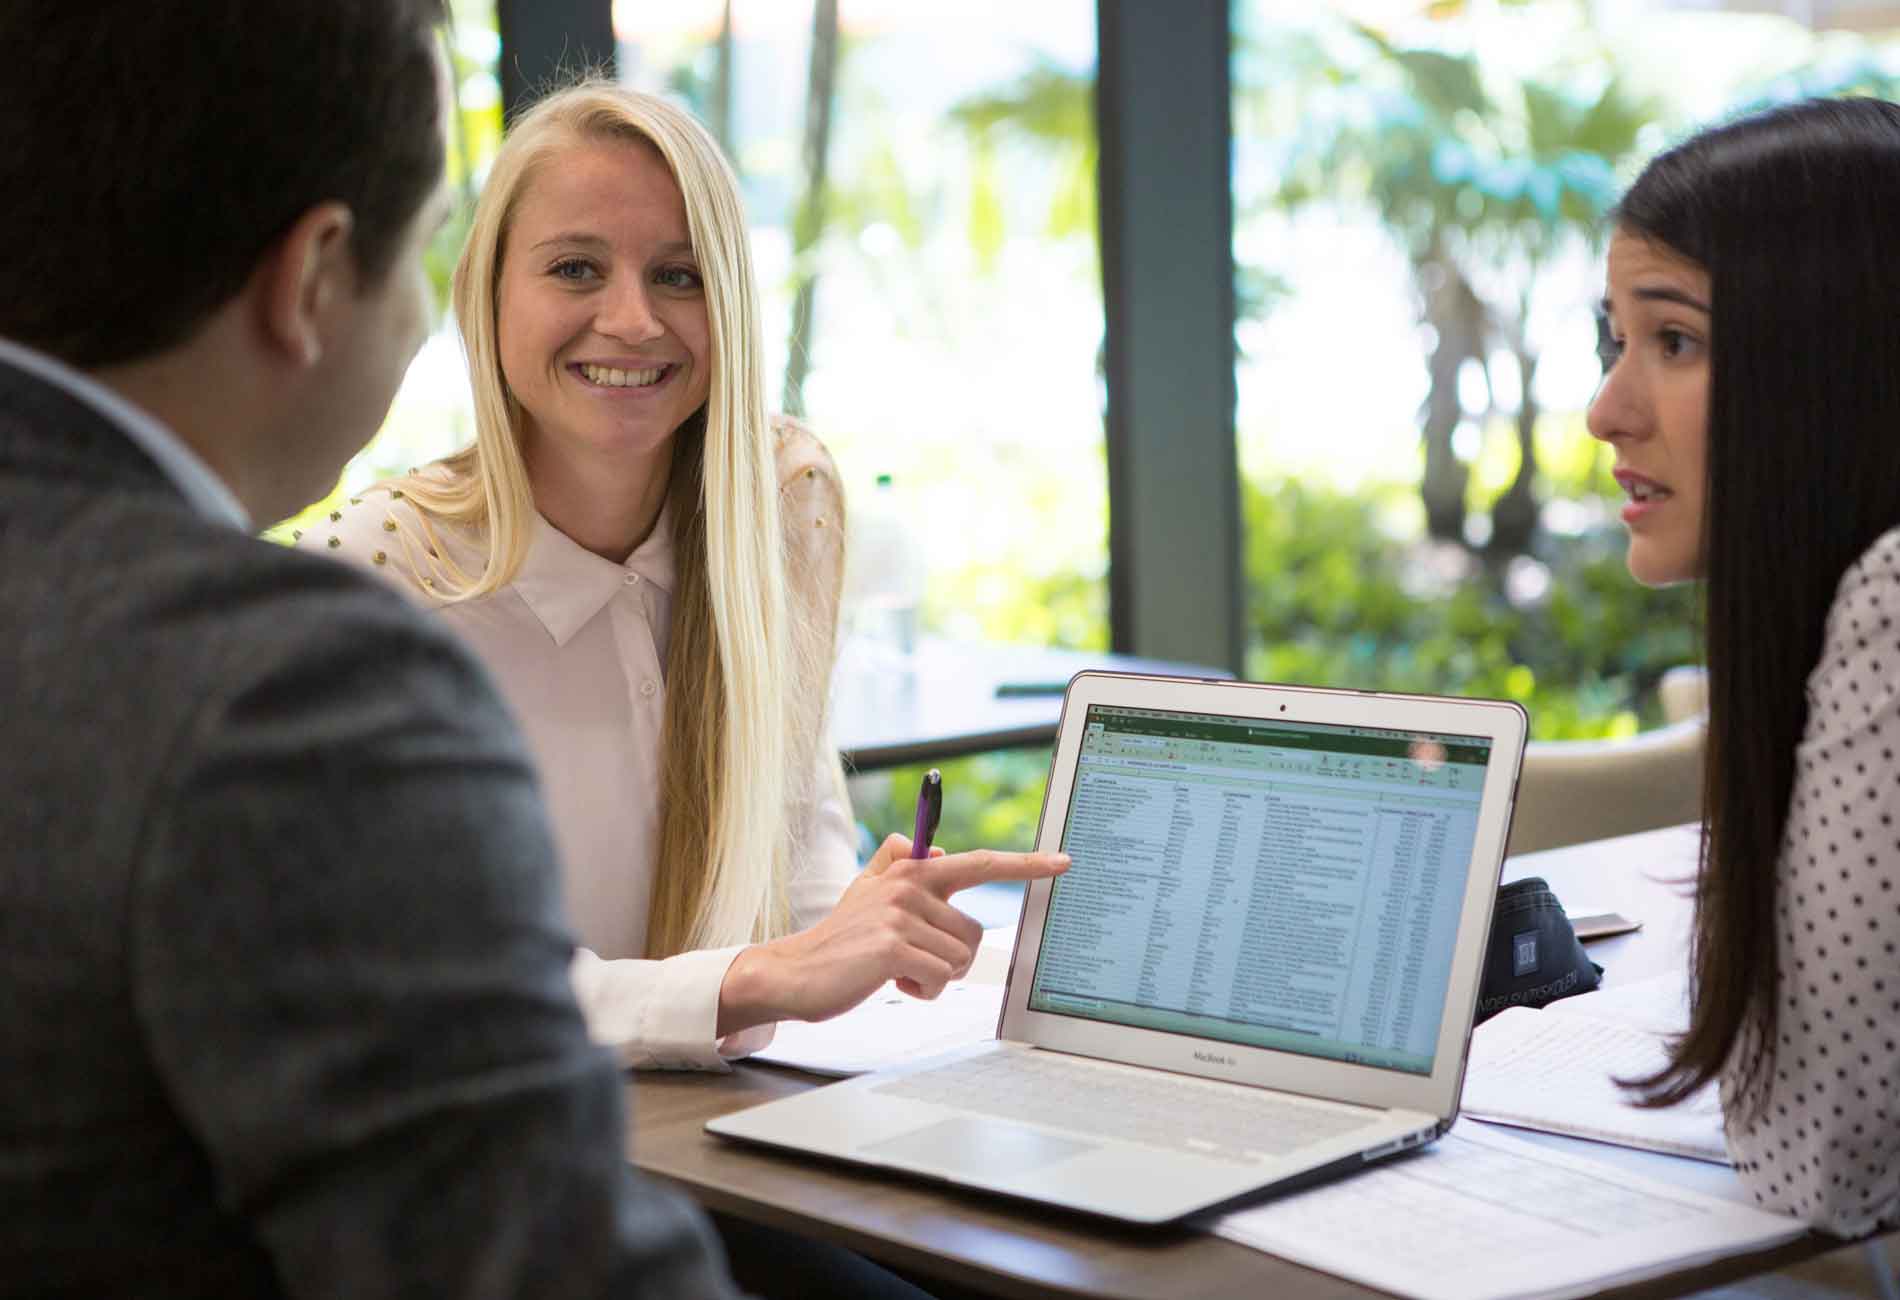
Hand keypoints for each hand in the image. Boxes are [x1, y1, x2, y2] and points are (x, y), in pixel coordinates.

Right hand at [716, 835, 1067, 1035]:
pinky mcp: (895, 947)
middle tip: (910, 959)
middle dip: (949, 956)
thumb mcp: (864, 889)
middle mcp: (909, 886)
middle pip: (972, 932)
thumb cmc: (838, 939)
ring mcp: (901, 915)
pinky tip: (891, 982)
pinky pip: (940, 977)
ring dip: (934, 975)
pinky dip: (922, 990)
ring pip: (959, 958)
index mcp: (911, 872)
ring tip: (896, 969)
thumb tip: (935, 850)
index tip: (1062, 862)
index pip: (979, 862)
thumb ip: (896, 861)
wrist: (795, 972)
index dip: (1025, 863)